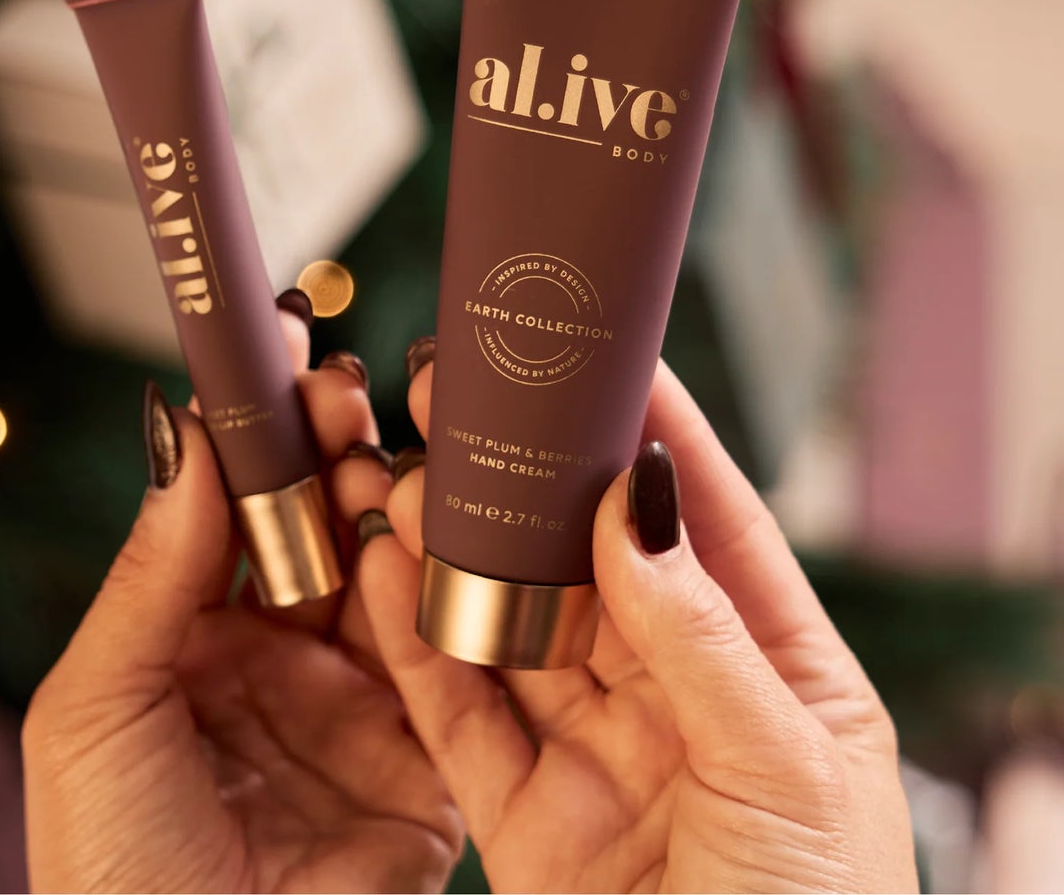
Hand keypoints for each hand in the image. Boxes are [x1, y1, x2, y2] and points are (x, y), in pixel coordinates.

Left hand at [22, 296, 462, 893]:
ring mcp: (354, 705)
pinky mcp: (425, 760)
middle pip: (318, 522)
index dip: (255, 428)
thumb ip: (149, 570)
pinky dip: (442, 594)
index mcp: (189, 638)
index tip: (276, 349)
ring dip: (386, 504)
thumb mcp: (96, 707)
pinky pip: (444, 660)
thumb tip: (183, 430)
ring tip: (375, 458)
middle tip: (336, 393)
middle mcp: (277, 658)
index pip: (231, 505)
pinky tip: (430, 540)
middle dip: (329, 449)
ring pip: (389, 573)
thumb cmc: (108, 871)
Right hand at [358, 353, 916, 893]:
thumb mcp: (786, 772)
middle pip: (590, 562)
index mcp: (778, 674)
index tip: (601, 355)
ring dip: (457, 553)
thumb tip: (632, 505)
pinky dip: (421, 648)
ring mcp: (600, 753)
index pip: (709, 522)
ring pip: (514, 625)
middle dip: (527, 483)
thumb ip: (700, 634)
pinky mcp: (528, 815)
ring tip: (400, 478)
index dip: (656, 433)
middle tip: (460, 401)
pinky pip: (465, 715)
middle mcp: (682, 698)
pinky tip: (384, 581)